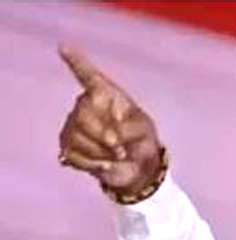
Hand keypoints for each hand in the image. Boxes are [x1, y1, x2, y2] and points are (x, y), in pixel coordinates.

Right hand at [58, 45, 161, 194]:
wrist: (137, 168)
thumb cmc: (142, 140)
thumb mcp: (144, 129)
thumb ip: (130, 128)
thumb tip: (111, 137)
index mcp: (107, 95)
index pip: (89, 76)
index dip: (76, 62)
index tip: (63, 47)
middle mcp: (86, 106)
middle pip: (83, 114)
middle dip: (103, 135)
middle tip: (120, 148)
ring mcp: (73, 125)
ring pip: (77, 136)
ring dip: (102, 152)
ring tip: (118, 156)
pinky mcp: (68, 146)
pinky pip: (74, 154)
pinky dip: (94, 164)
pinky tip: (106, 165)